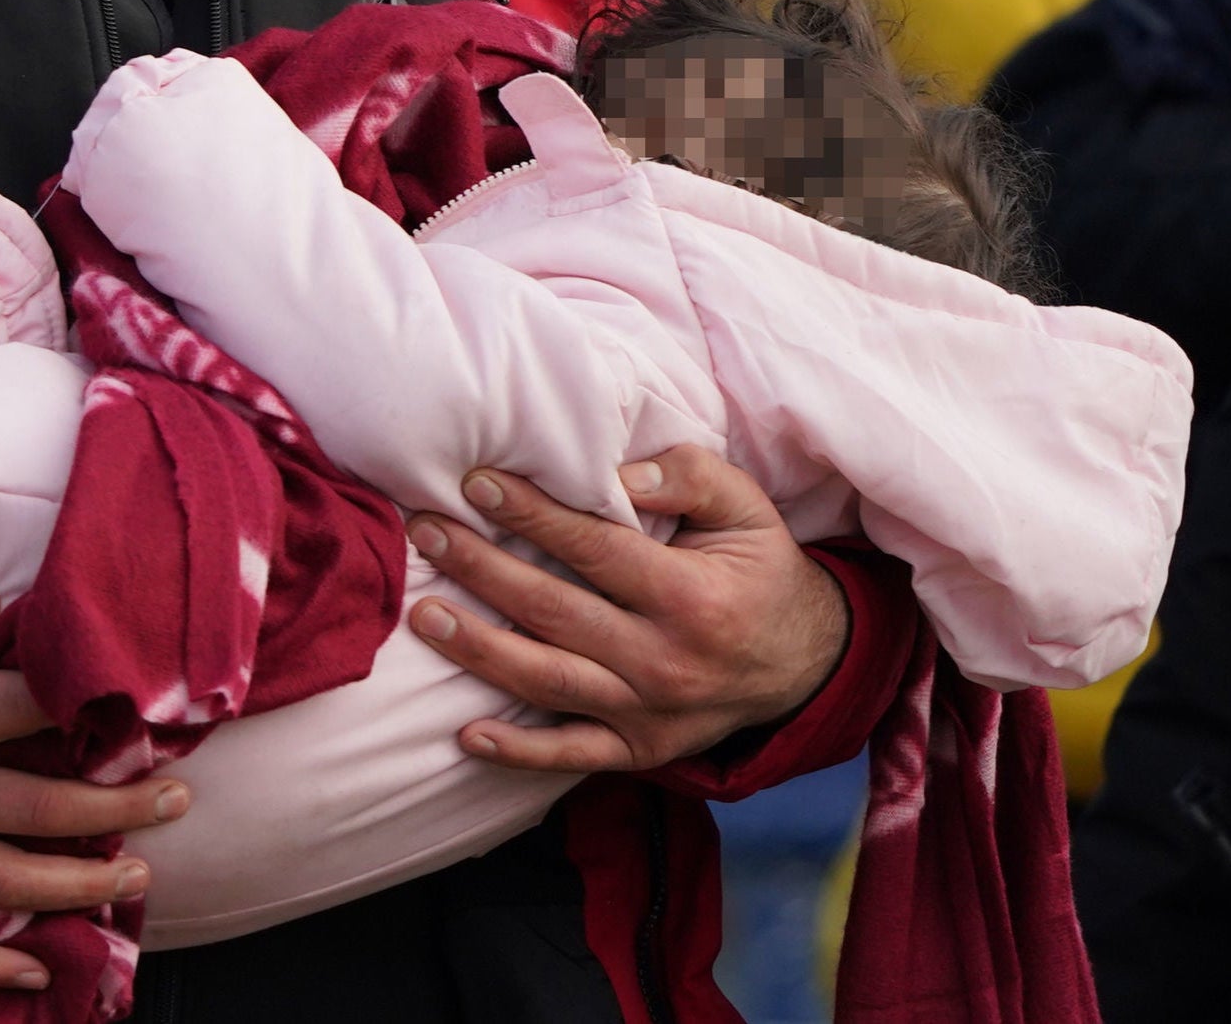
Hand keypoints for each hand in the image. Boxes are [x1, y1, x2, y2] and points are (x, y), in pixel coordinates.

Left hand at [405, 447, 849, 773]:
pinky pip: (572, 755)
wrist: (806, 662)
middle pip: (555, 612)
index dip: (532, 515)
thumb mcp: (748, 508)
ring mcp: (650, 713)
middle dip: (482, 570)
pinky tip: (465, 734)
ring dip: (480, 651)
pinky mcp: (640, 750)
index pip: (594, 549)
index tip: (475, 484)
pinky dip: (518, 753)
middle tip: (427, 531)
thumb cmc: (760, 569)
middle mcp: (665, 661)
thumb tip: (621, 475)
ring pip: (549, 682)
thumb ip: (689, 476)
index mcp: (691, 597)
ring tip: (424, 614)